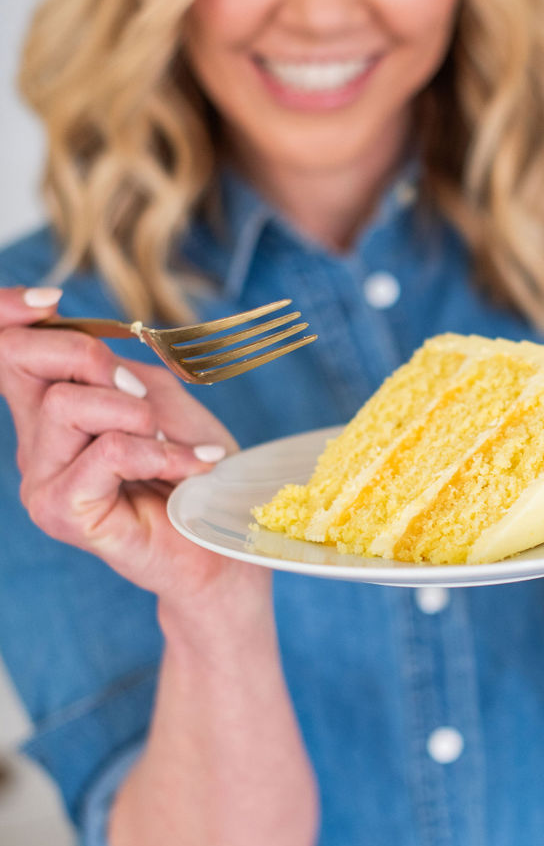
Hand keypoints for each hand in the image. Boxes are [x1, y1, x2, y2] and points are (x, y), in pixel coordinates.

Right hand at [0, 286, 252, 603]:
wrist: (220, 545)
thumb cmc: (196, 474)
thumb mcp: (164, 403)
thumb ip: (120, 371)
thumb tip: (85, 346)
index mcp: (54, 407)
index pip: (7, 350)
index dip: (7, 313)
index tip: (46, 300)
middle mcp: (36, 442)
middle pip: (22, 360)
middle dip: (86, 355)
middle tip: (141, 395)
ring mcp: (43, 479)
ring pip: (65, 404)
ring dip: (133, 414)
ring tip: (170, 446)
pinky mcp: (62, 512)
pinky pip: (104, 452)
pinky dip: (155, 452)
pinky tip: (188, 467)